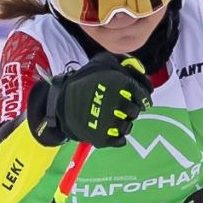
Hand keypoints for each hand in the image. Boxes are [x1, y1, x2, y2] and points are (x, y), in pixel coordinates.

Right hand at [29, 53, 150, 148]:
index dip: (142, 97)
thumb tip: (137, 67)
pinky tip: (111, 130)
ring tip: (116, 119)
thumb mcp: (101, 62)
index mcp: (118, 84)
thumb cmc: (84, 81)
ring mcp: (110, 122)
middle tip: (123, 108)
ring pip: (128, 126)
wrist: (60, 101)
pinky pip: (120, 141)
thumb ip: (122, 62)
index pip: (141, 93)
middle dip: (131, 109)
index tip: (141, 100)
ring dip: (124, 123)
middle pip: (134, 111)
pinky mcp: (103, 138)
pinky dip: (118, 137)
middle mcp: (116, 103)